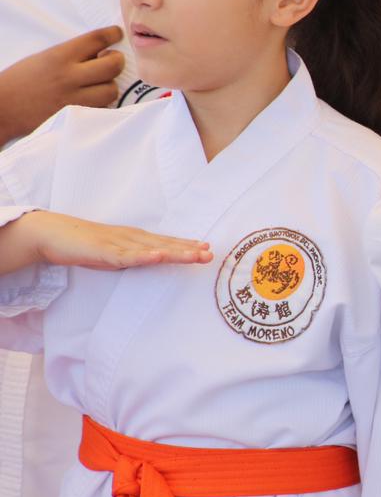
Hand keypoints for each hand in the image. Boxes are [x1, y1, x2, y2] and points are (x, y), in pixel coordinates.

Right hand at [0, 27, 123, 142]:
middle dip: (117, 61)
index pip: (96, 39)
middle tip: (112, 60)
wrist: (3, 108)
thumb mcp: (44, 59)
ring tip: (100, 83)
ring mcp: (74, 98)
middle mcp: (69, 76)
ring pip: (112, 90)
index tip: (117, 34)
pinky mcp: (75, 116)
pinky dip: (102, 103)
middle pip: (113, 65)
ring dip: (110, 85)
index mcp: (59, 56)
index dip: (112, 34)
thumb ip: (71, 55)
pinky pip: (102, 108)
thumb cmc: (21, 81)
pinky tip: (92, 98)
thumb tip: (100, 51)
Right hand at [0, 212, 212, 274]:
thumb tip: (152, 262)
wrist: (54, 234)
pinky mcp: (103, 252)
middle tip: (211, 253)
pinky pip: (126, 256)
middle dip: (189, 249)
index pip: (166, 242)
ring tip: (195, 255)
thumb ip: (134, 257)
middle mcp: (131, 238)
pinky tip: (157, 256)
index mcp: (135, 239)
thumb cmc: (86, 245)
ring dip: (174, 251)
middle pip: (165, 244)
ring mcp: (119, 244)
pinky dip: (143, 256)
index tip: (208, 249)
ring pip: (151, 249)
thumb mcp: (116, 253)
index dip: (187, 245)